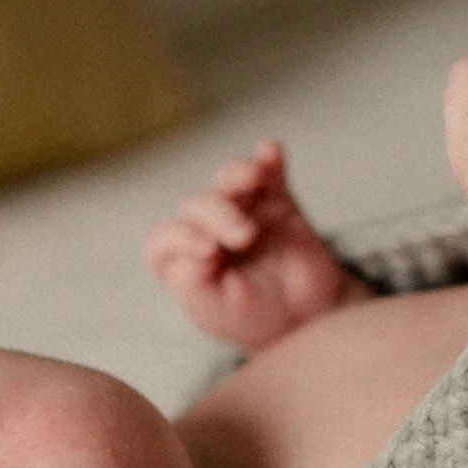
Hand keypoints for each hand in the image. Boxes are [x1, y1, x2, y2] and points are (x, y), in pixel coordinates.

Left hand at [143, 140, 365, 350]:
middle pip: (195, 204)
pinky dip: (268, 159)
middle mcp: (206, 229)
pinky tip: (271, 150)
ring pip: (227, 179)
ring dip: (236, 173)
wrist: (306, 315)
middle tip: (245, 236)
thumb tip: (192, 250)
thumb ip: (193, 284)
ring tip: (252, 178)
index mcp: (183, 260)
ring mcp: (241, 210)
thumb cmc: (252, 316)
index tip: (209, 250)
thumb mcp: (215, 313)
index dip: (179, 238)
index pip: (162, 239)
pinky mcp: (275, 199)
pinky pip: (269, 172)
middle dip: (217, 214)